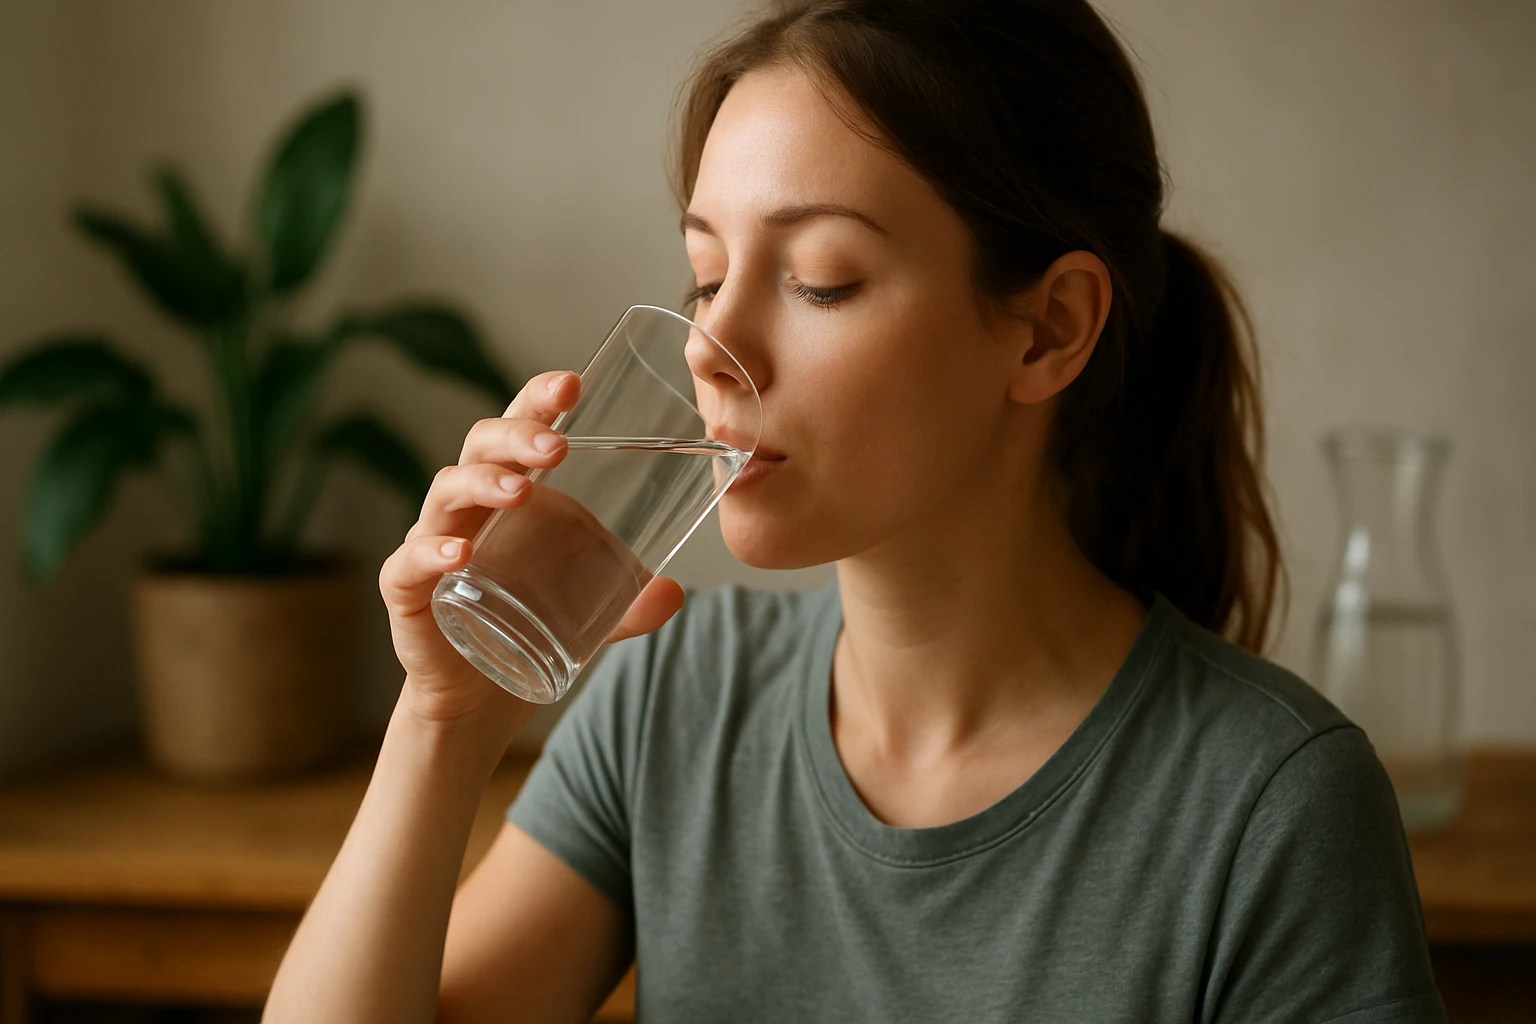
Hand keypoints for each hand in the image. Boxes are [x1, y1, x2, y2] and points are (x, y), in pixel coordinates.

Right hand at [378, 370, 686, 725]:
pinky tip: (461, 552)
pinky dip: (432, 551)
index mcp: (510, 494)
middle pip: (481, 446)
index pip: (519, 429)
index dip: (538, 400)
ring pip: (446, 491)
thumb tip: (674, 592)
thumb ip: (630, 604)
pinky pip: (410, 561)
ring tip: (522, 491)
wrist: (478, 701)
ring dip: (484, 483)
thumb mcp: (591, 616)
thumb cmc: (528, 630)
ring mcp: (431, 543)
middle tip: (556, 444)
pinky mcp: (406, 590)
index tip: (573, 383)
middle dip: (517, 434)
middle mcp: (468, 507)